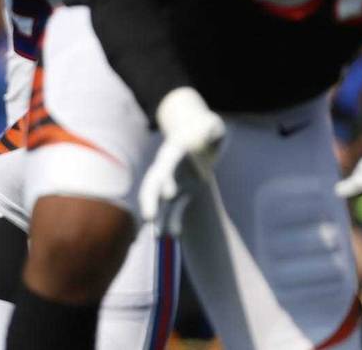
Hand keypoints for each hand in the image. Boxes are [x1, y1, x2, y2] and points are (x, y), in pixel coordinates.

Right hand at [140, 87, 225, 235]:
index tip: (168, 194)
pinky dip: (174, 221)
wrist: (196, 133)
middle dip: (150, 201)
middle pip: (153, 185)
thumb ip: (211, 130)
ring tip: (159, 238)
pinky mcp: (182, 191)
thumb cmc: (205, 127)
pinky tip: (176, 236)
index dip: (166, 178)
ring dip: (159, 218)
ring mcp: (173, 180)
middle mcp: (168, 168)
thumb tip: (211, 133)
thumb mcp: (212, 124)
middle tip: (150, 218)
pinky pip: (175, 208)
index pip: (167, 165)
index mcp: (174, 151)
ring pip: (160, 201)